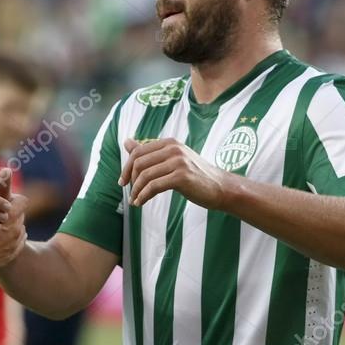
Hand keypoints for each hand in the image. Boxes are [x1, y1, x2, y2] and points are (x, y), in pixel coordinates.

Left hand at [118, 137, 232, 208]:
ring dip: (136, 191)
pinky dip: (143, 196)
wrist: (221, 187)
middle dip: (130, 179)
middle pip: (138, 162)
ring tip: (135, 200)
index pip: (137, 152)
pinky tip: (141, 202)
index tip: (123, 181)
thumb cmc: (195, 175)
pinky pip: (154, 186)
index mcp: (169, 143)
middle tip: (130, 192)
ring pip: (145, 176)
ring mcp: (178, 162)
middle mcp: (173, 149)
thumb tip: (126, 141)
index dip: (127, 168)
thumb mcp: (172, 160)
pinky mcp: (182, 177)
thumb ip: (149, 151)